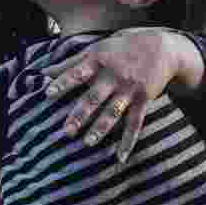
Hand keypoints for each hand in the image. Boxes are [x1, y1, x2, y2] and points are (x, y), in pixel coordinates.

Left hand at [42, 28, 187, 161]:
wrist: (161, 46)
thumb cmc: (120, 48)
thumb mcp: (96, 49)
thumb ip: (70, 62)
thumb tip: (44, 72)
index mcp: (97, 61)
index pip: (76, 73)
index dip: (62, 83)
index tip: (47, 94)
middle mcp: (113, 76)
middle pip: (94, 97)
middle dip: (80, 115)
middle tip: (67, 131)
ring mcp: (129, 89)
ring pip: (113, 112)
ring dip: (101, 128)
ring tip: (88, 143)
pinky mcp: (143, 99)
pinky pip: (136, 123)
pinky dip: (128, 141)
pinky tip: (120, 157)